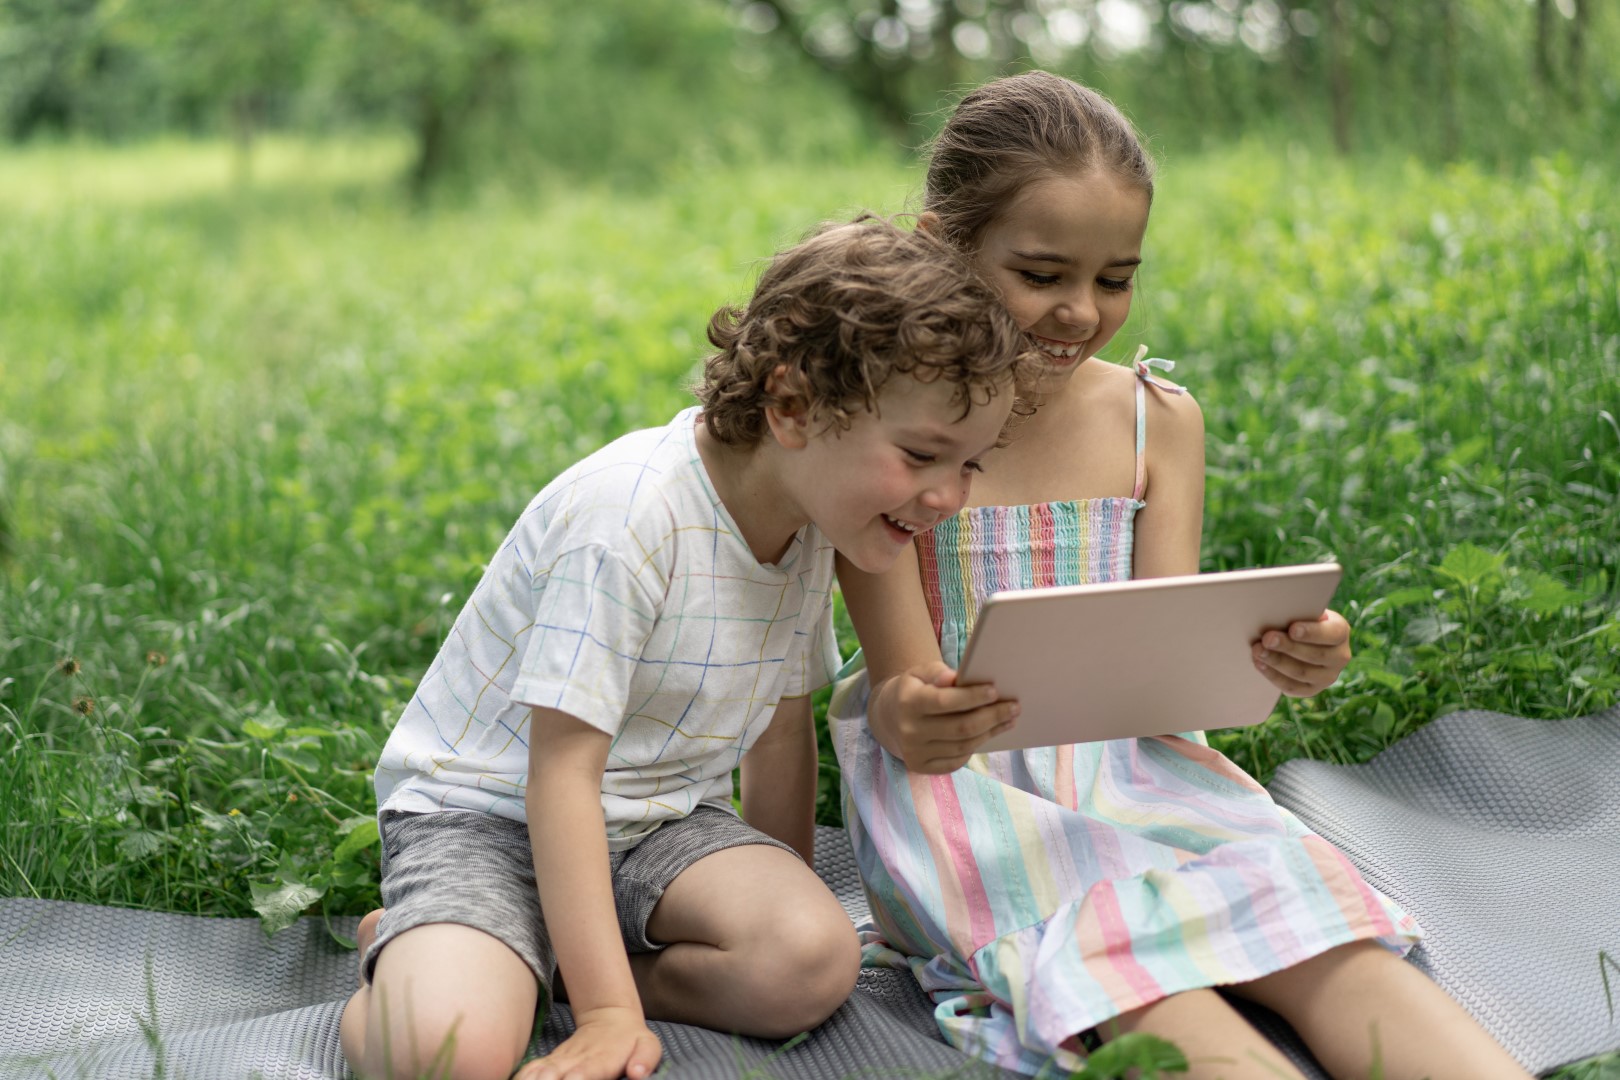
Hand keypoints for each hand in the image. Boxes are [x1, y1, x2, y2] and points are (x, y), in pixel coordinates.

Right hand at [514, 1005, 660, 1079]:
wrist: (610, 1019)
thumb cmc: (631, 1041)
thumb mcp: (648, 1046)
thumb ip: (645, 1060)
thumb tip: (638, 1074)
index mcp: (600, 1060)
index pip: (585, 1072)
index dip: (578, 1078)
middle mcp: (575, 1061)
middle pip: (554, 1076)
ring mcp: (559, 1061)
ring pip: (537, 1072)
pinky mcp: (549, 1063)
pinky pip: (529, 1070)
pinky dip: (520, 1077)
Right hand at [869, 661, 1018, 772]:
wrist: (891, 717)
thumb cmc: (915, 689)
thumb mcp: (920, 673)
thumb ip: (937, 672)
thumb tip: (954, 679)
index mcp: (908, 703)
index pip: (945, 701)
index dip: (972, 697)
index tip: (995, 691)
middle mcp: (909, 731)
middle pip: (960, 728)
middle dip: (992, 717)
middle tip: (1014, 707)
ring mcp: (914, 753)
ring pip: (963, 746)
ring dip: (990, 732)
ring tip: (1009, 719)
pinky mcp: (921, 767)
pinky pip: (957, 761)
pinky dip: (975, 747)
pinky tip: (989, 734)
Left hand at [1252, 608, 1351, 697]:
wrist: (1301, 638)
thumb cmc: (1299, 618)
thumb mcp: (1304, 611)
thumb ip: (1298, 612)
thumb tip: (1280, 613)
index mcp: (1340, 632)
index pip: (1333, 633)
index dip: (1313, 632)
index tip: (1293, 629)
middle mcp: (1339, 657)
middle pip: (1315, 655)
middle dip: (1288, 647)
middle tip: (1267, 639)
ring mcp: (1327, 676)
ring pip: (1301, 673)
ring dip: (1276, 661)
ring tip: (1258, 650)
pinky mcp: (1312, 689)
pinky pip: (1292, 687)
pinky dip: (1273, 675)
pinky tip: (1260, 663)